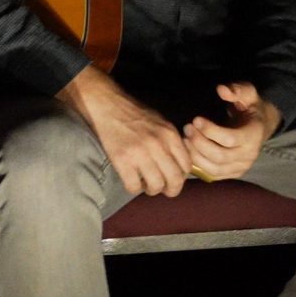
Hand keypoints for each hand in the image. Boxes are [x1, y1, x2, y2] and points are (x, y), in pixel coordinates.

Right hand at [62, 68, 191, 196]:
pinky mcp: (122, 160)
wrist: (109, 106)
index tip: (174, 178)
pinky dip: (135, 188)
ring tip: (146, 184)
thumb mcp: (162, 124)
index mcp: (170, 135)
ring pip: (156, 186)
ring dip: (152, 190)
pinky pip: (134, 186)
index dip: (182, 177)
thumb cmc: (136, 115)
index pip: (186, 166)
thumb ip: (173, 143)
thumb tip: (181, 164)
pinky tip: (133, 181)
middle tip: (164, 189)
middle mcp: (158, 144)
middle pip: (175, 180)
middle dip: (171, 190)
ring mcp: (140, 153)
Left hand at [185, 82, 282, 180]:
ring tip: (185, 139)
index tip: (196, 119)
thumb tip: (221, 89)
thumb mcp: (248, 94)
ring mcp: (241, 166)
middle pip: (219, 156)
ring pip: (214, 168)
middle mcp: (249, 154)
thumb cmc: (249, 108)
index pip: (230, 139)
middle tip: (187, 128)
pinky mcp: (232, 173)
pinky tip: (189, 151)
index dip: (210, 131)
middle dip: (199, 143)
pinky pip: (212, 175)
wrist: (259, 126)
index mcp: (254, 135)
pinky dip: (198, 165)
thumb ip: (237, 89)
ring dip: (195, 155)